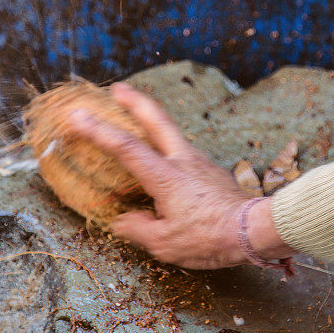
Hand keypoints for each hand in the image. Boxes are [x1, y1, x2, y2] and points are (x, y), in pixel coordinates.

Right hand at [67, 82, 295, 268]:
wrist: (255, 231)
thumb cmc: (210, 238)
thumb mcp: (166, 244)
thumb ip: (139, 229)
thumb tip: (124, 220)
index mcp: (166, 176)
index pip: (125, 147)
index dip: (98, 130)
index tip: (77, 115)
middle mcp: (183, 161)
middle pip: (156, 119)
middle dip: (134, 101)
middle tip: (118, 88)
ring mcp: (200, 163)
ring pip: (171, 133)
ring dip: (152, 121)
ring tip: (136, 122)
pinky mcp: (212, 171)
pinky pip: (183, 153)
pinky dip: (167, 147)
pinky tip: (164, 162)